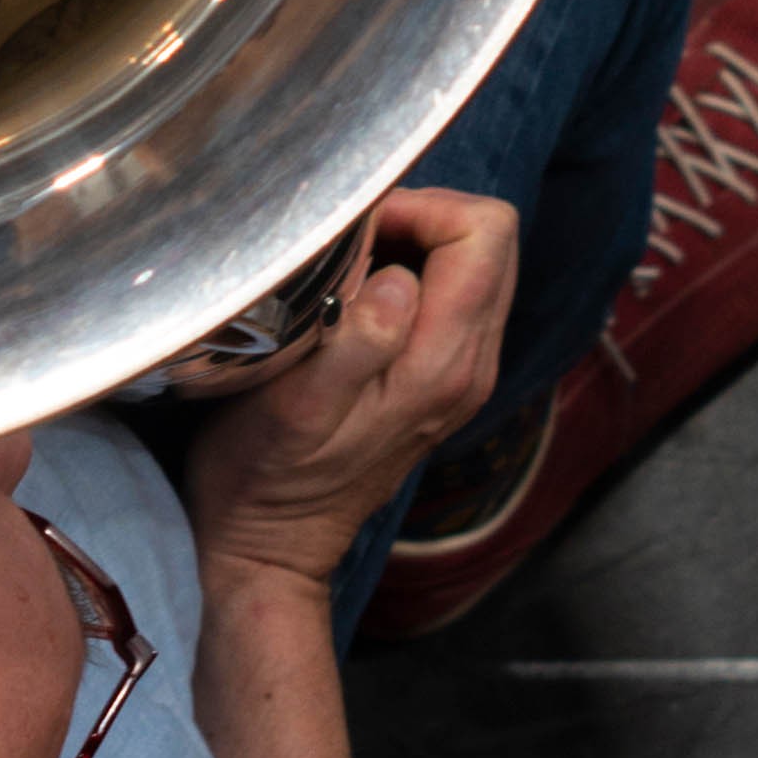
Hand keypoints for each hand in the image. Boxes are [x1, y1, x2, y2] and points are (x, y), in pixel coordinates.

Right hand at [181, 188, 516, 600]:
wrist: (271, 550)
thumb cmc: (263, 477)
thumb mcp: (293, 406)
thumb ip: (358, 340)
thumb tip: (402, 278)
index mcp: (443, 364)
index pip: (484, 232)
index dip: (421, 208)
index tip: (357, 231)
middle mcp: (471, 368)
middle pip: (493, 240)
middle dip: (424, 218)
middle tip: (351, 245)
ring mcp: (463, 376)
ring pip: (479, 264)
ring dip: (417, 245)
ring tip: (348, 270)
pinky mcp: (444, 381)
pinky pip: (457, 295)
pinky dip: (415, 274)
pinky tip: (357, 298)